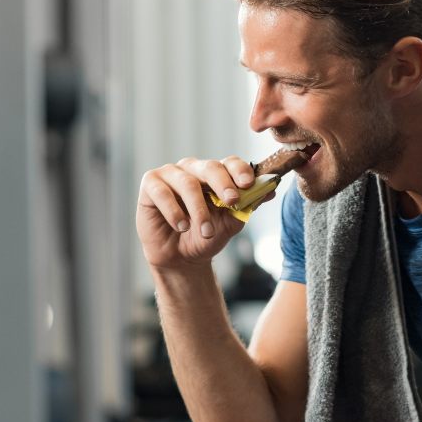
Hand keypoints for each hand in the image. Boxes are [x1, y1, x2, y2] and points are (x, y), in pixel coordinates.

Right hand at [136, 156, 273, 270]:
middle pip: (210, 167)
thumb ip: (248, 206)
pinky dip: (174, 211)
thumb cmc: (206, 236)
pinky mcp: (150, 184)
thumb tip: (270, 191)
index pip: (229, 163)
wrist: (181, 258)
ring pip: (188, 183)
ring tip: (206, 231)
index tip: (248, 185)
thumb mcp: (231, 224)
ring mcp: (171, 174)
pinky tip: (181, 226)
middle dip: (223, 184)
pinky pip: (162, 192)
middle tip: (232, 202)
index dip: (240, 171)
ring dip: (199, 209)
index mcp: (215, 174)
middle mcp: (193, 169)